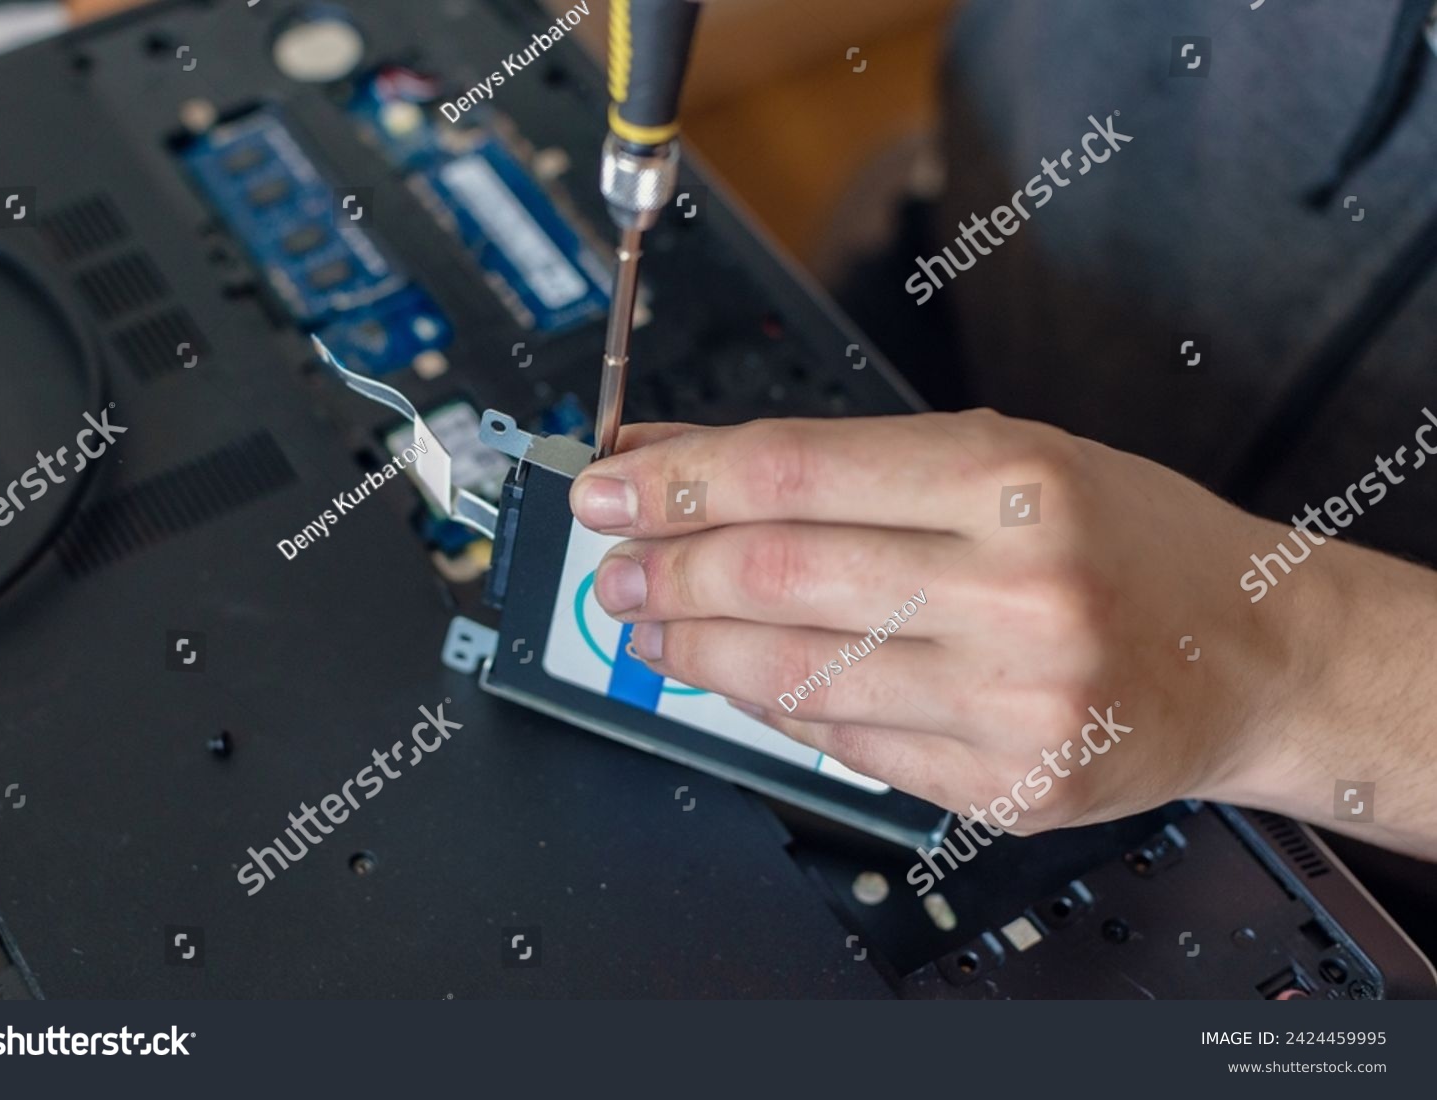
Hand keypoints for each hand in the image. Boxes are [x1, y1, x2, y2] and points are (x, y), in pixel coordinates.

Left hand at [569, 411, 1436, 857]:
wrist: (1254, 651)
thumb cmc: (1129, 539)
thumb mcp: (999, 457)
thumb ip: (841, 462)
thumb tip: (688, 461)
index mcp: (1014, 481)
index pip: (795, 473)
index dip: (677, 481)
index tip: (608, 486)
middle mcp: (1015, 591)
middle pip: (777, 577)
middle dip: (667, 569)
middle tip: (614, 564)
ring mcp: (1012, 701)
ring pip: (794, 675)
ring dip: (694, 650)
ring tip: (649, 625)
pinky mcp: (1004, 784)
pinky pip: (844, 746)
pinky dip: (770, 708)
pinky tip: (735, 680)